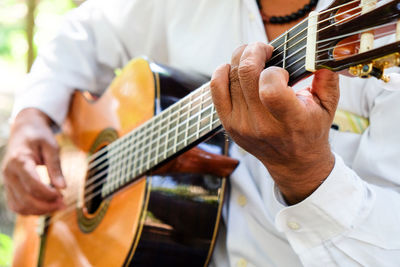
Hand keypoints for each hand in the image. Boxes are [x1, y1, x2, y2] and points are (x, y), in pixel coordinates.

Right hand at [2, 108, 65, 214]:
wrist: (24, 130)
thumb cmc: (39, 136)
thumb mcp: (52, 146)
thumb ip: (56, 167)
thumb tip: (63, 187)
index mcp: (19, 160)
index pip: (33, 185)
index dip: (49, 194)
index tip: (63, 195)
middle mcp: (9, 173)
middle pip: (25, 199)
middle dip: (46, 206)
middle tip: (63, 204)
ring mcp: (6, 181)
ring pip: (19, 206)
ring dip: (39, 211)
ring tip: (56, 206)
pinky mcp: (8, 186)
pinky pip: (16, 205)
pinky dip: (30, 210)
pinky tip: (45, 206)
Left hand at [210, 42, 338, 204]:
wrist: (292, 162)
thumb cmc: (310, 130)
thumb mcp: (327, 107)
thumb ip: (327, 77)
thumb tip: (319, 50)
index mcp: (290, 121)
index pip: (270, 89)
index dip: (274, 70)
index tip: (282, 71)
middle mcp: (262, 125)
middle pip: (246, 74)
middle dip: (254, 51)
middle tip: (264, 49)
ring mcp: (242, 125)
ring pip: (230, 77)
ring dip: (240, 58)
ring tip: (252, 56)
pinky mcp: (229, 124)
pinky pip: (216, 89)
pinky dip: (221, 72)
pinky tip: (232, 68)